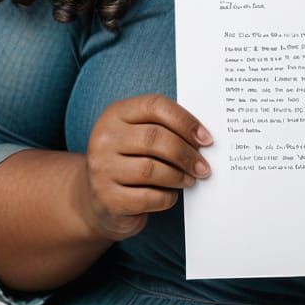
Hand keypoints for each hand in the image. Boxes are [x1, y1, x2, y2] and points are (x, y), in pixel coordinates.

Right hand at [76, 94, 213, 241]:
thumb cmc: (130, 160)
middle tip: (204, 166)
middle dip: (186, 153)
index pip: (155, 106)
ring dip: (179, 176)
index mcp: (116, 114)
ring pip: (152, 169)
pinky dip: (167, 197)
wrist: (97, 198)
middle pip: (155, 138)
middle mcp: (104, 138)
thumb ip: (165, 129)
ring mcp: (102, 168)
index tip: (206, 139)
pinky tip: (171, 195)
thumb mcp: (139, 135)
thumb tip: (203, 139)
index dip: (185, 121)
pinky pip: (147, 197)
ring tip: (190, 180)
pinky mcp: (107, 198)